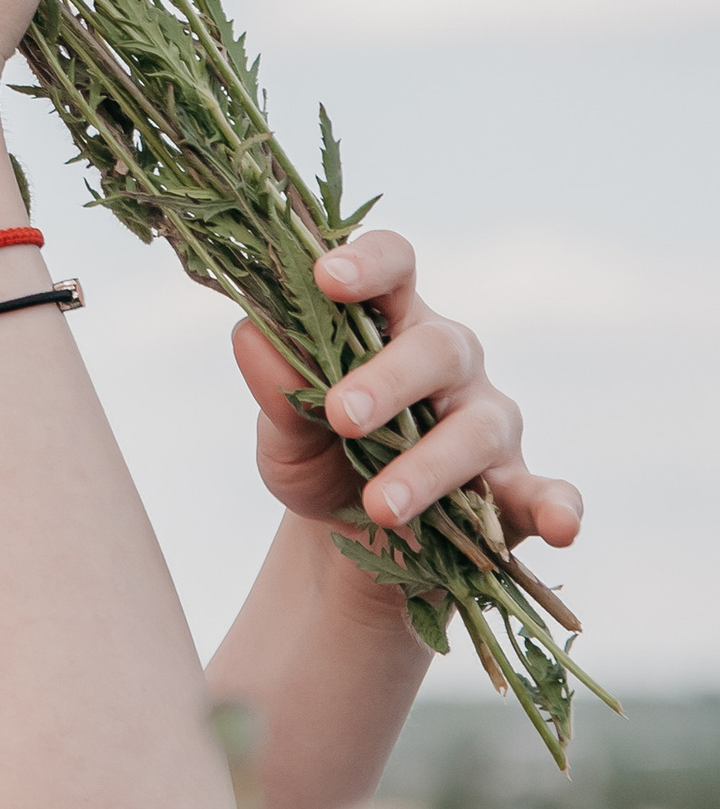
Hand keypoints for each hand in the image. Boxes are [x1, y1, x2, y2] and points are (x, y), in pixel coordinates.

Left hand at [230, 225, 580, 558]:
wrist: (348, 545)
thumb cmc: (321, 460)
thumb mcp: (285, 434)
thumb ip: (275, 387)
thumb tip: (247, 333)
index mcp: (391, 325)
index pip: (394, 267)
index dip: (367, 263)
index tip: (327, 278)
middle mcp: (451, 363)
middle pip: (438, 347)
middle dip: (389, 380)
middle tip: (341, 415)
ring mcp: (491, 424)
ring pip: (477, 428)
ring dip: (430, 466)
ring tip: (381, 505)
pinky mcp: (517, 491)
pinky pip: (546, 494)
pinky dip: (558, 506)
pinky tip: (561, 526)